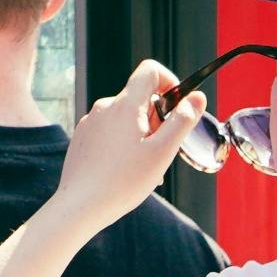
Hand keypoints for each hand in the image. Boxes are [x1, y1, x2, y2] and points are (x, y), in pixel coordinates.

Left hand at [57, 62, 202, 225]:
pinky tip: (124, 172)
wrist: (79, 207)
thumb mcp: (162, 152)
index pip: (150, 70)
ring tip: (142, 169)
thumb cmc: (122, 182)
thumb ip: (182, 121)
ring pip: (126, 120)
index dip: (169, 81)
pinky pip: (110, 133)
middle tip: (159, 152)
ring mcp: (90, 123)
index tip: (176, 107)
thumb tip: (197, 97)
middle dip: (157, 120)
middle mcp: (104, 108)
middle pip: (140, 99)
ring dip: (141, 136)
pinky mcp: (82, 139)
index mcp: (125, 105)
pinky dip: (123, 145)